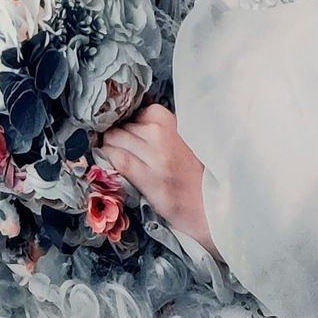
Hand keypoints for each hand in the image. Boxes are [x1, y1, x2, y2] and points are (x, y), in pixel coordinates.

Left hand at [96, 104, 218, 257]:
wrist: (208, 204)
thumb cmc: (194, 173)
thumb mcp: (183, 139)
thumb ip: (161, 128)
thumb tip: (130, 124)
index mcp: (172, 120)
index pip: (137, 113)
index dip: (130, 126)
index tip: (132, 137)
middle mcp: (163, 133)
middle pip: (122, 126)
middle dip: (118, 138)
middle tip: (126, 153)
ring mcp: (155, 155)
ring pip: (114, 140)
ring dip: (110, 149)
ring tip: (119, 160)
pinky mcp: (148, 177)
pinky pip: (117, 159)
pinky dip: (109, 161)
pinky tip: (113, 168)